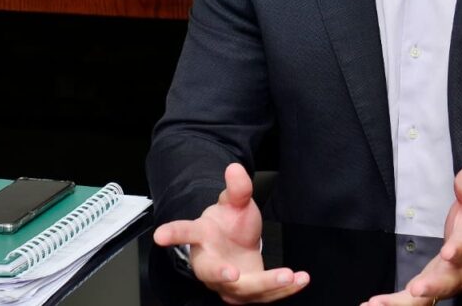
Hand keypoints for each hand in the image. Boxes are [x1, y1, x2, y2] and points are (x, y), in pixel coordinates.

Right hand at [154, 163, 309, 303]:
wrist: (238, 245)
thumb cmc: (230, 224)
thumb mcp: (236, 202)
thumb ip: (237, 189)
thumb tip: (235, 168)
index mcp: (202, 237)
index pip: (186, 232)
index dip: (173, 233)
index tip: (160, 236)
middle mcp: (210, 264)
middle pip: (211, 272)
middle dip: (222, 276)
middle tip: (234, 275)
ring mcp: (227, 283)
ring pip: (243, 289)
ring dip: (267, 284)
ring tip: (288, 275)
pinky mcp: (247, 294)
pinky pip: (265, 295)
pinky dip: (285, 288)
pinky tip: (301, 279)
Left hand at [365, 164, 461, 304]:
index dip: (458, 251)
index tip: (449, 252)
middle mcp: (456, 271)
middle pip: (445, 282)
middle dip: (431, 287)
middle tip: (416, 289)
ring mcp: (441, 283)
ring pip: (425, 299)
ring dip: (402, 303)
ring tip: (377, 305)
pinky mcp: (427, 289)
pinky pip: (410, 302)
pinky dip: (392, 305)